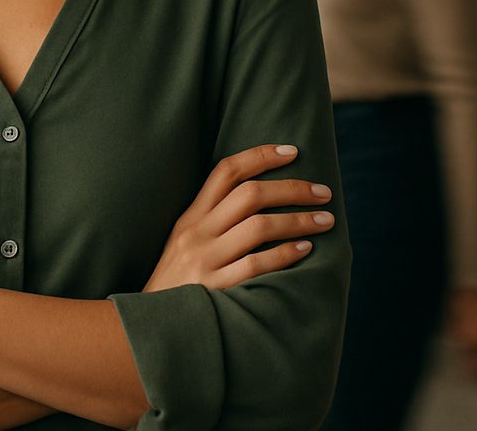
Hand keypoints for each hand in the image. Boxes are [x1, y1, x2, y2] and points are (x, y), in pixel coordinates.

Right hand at [143, 144, 334, 292]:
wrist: (152, 324)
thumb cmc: (178, 282)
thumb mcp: (184, 242)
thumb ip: (213, 220)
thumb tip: (261, 197)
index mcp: (191, 216)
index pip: (226, 172)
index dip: (260, 155)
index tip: (293, 151)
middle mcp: (196, 233)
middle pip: (250, 195)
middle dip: (292, 189)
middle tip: (324, 193)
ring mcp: (205, 260)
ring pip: (258, 226)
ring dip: (298, 220)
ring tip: (325, 220)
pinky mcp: (214, 288)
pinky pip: (256, 265)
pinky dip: (285, 254)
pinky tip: (305, 250)